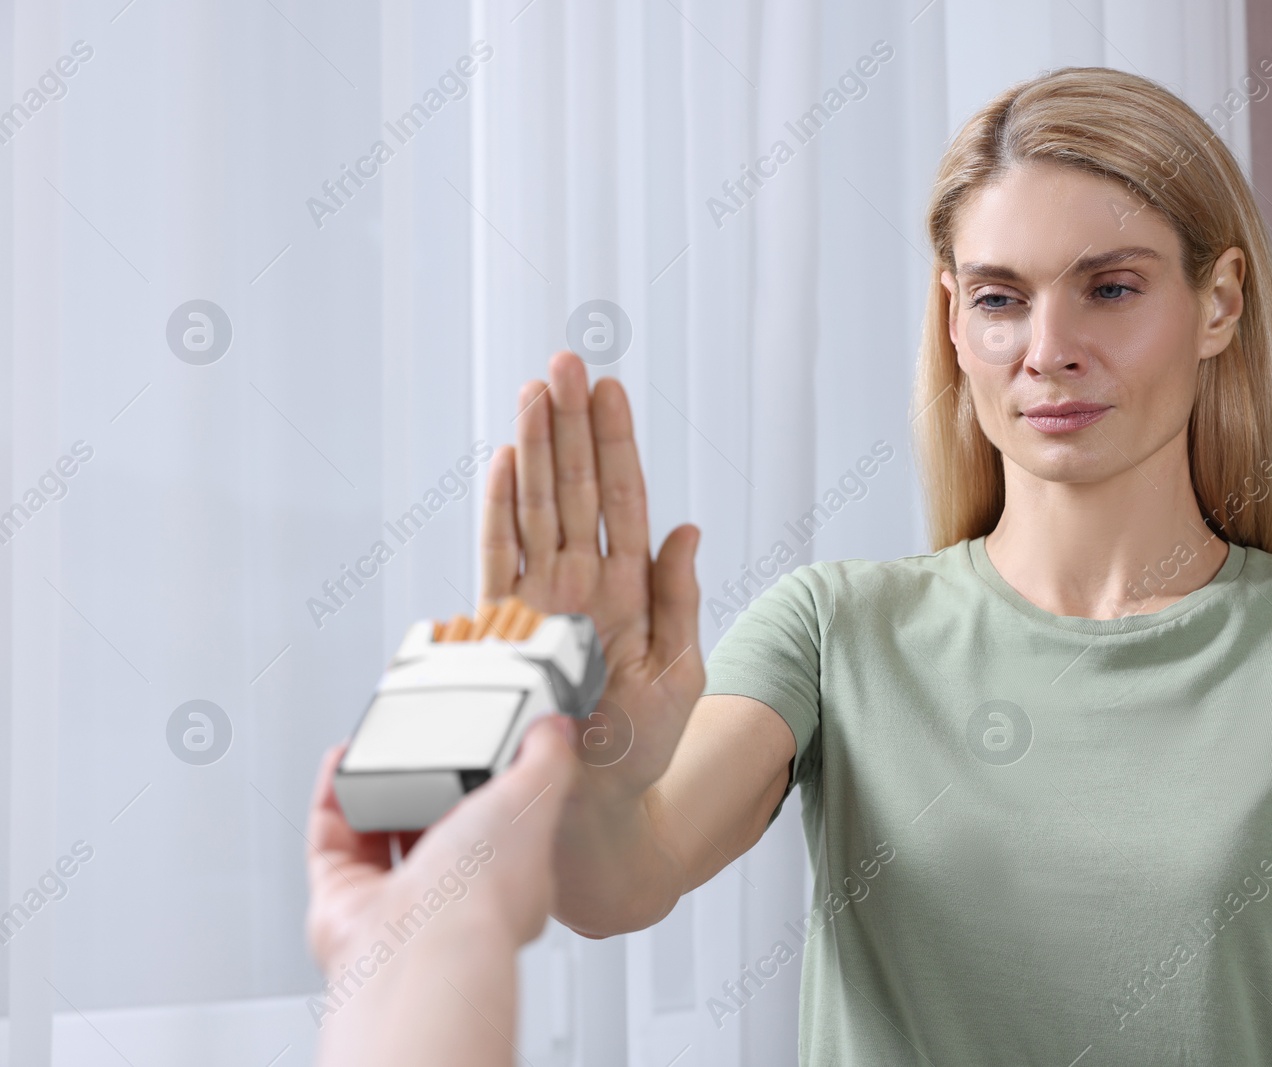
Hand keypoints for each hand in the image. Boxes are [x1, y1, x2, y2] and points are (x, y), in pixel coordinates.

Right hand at [304, 713, 577, 976]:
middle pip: (434, 826)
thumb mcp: (535, 800)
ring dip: (377, 786)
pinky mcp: (342, 899)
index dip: (490, 783)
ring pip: (379, 832)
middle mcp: (449, 894)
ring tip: (381, 747)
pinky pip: (331, 838)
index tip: (482, 744)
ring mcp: (393, 899)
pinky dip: (333, 794)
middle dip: (428, 783)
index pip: (501, 823)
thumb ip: (548, 761)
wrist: (422, 941)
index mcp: (506, 876)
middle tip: (426, 745)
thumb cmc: (485, 892)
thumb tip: (556, 729)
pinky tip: (343, 760)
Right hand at [480, 351, 704, 800]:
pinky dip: (499, 510)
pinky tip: (502, 462)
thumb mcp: (681, 671)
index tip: (608, 388)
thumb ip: (679, 598)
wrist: (598, 804)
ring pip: (537, 508)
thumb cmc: (644, 743)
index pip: (622, 499)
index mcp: (629, 588)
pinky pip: (499, 557)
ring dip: (535, 450)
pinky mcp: (507, 626)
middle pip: (575, 488)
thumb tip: (688, 529)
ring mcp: (543, 600)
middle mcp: (583, 583)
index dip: (615, 444)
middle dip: (570, 424)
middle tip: (564, 362)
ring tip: (534, 393)